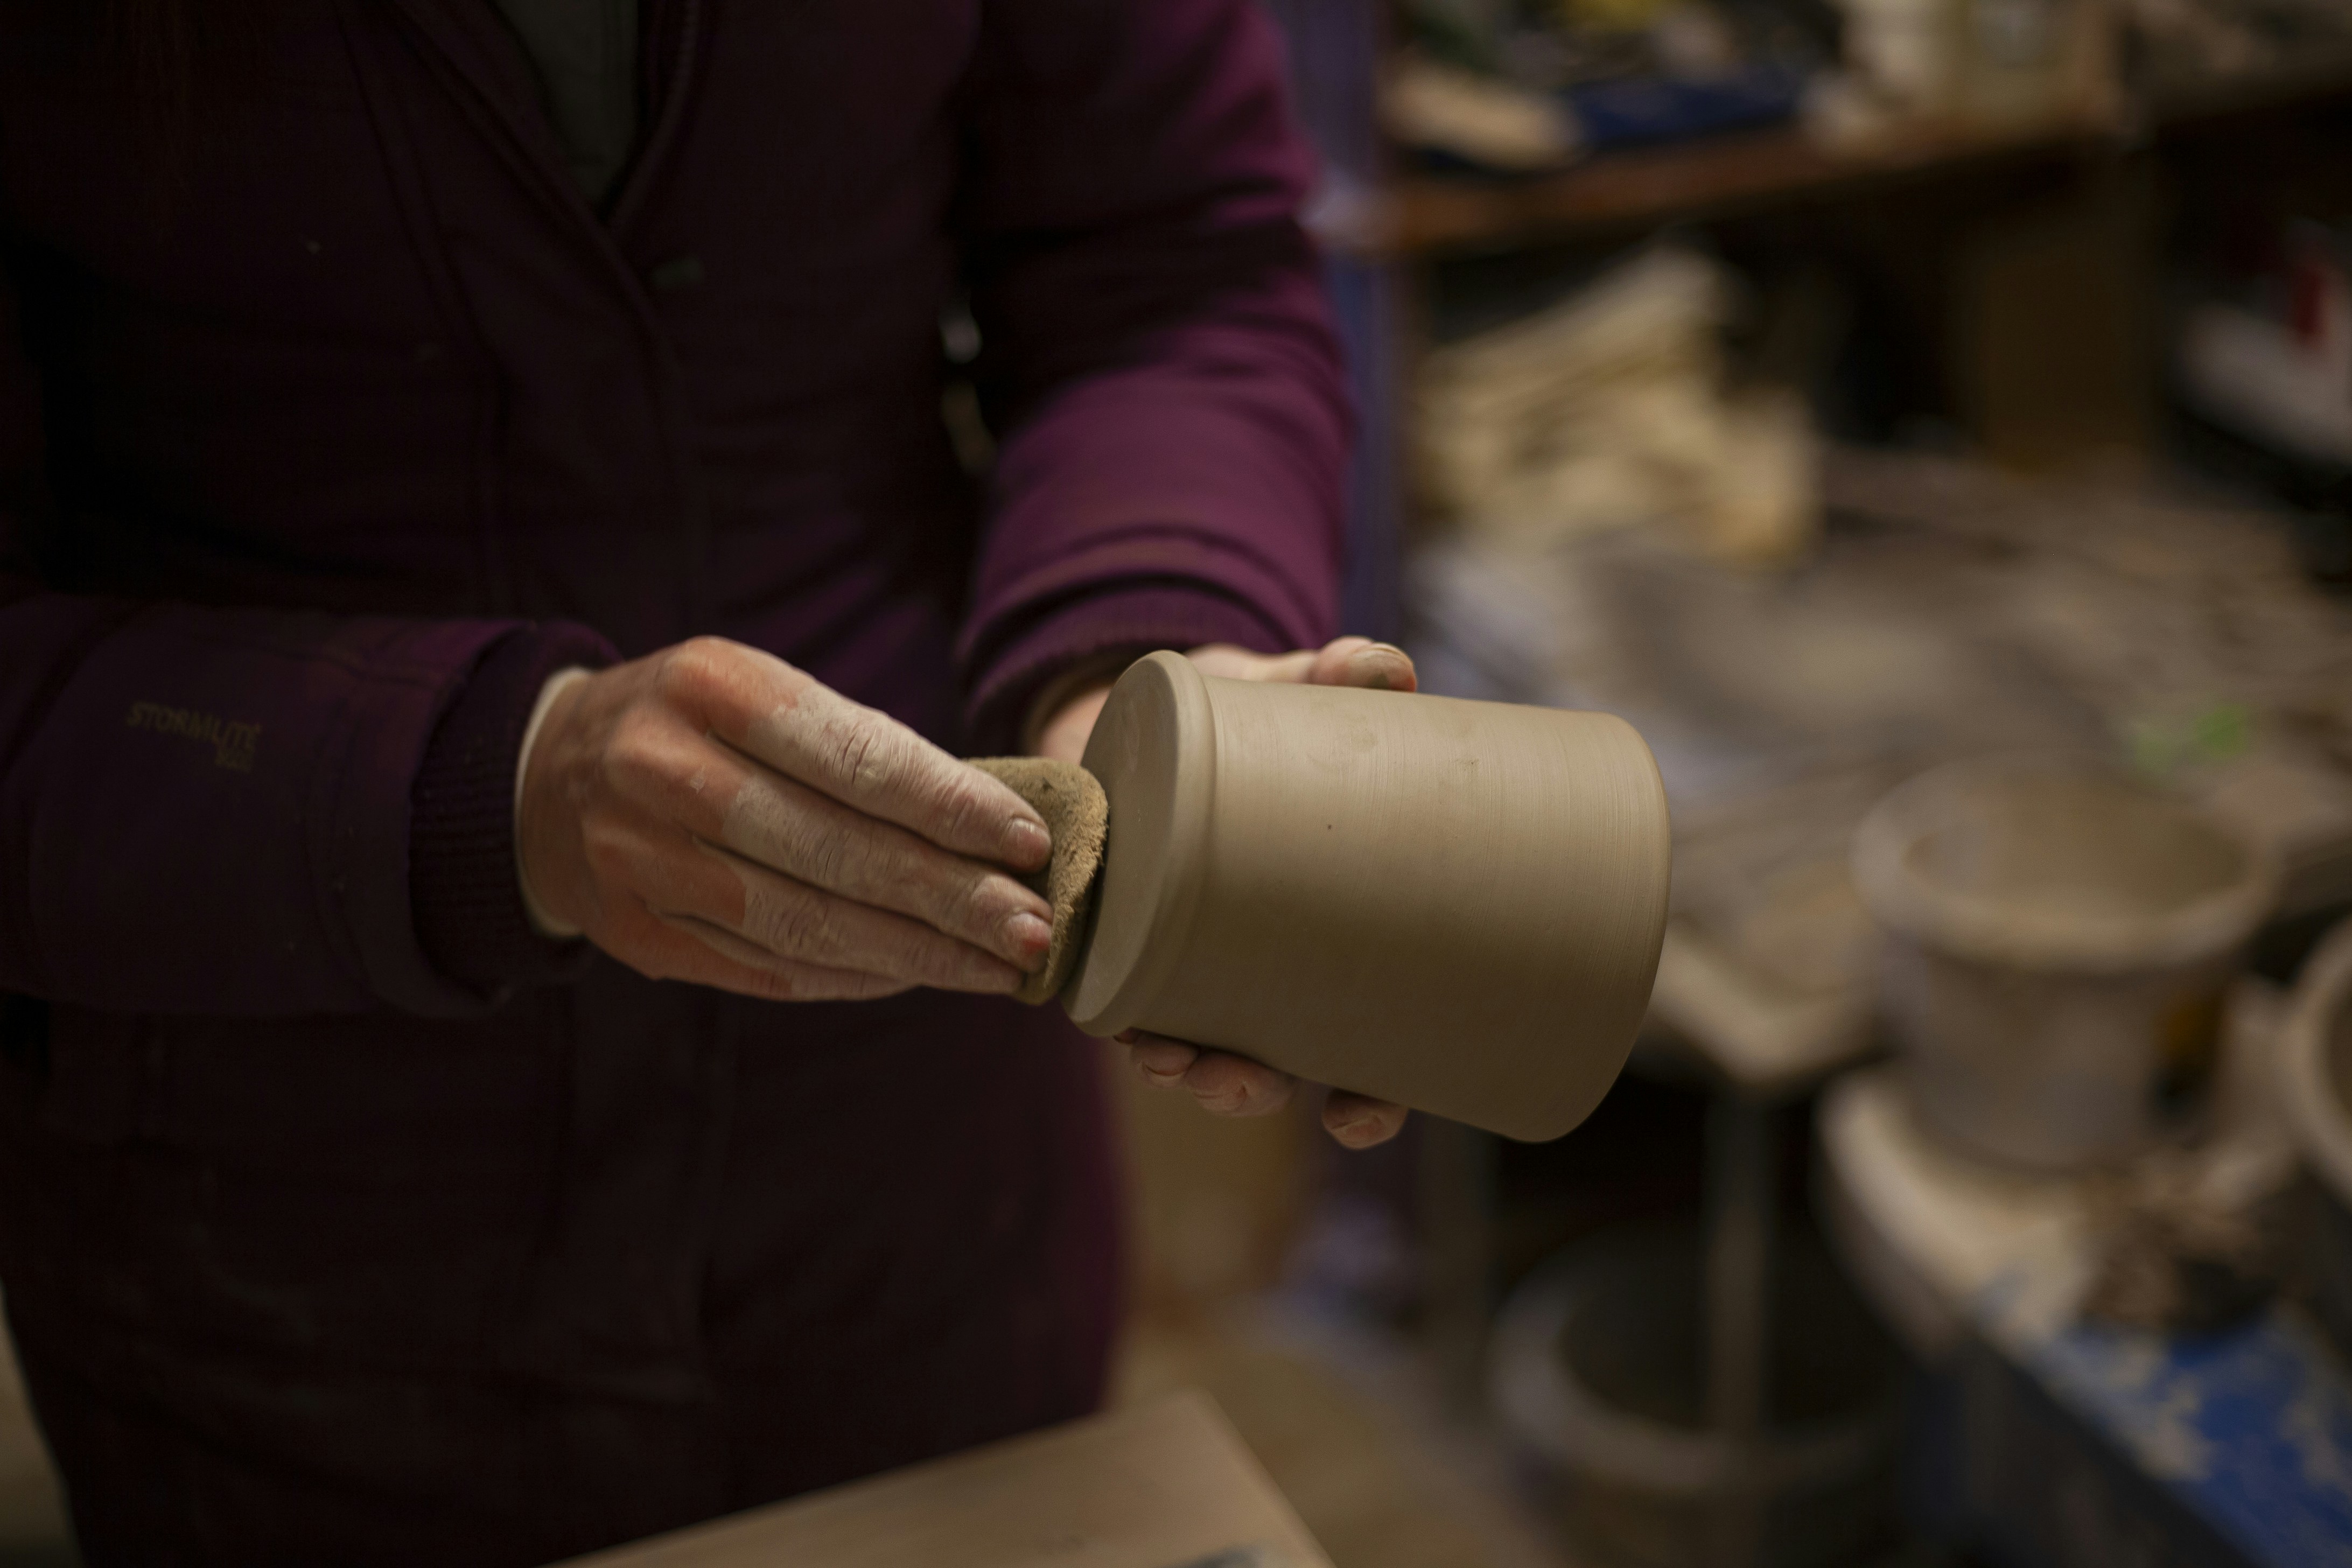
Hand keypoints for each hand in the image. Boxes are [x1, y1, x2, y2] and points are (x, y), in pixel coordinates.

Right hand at [519, 637, 1057, 1001]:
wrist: (544, 774)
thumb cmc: (695, 723)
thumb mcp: (759, 690)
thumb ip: (858, 743)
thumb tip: (992, 820)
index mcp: (713, 687)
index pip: (857, 757)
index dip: (950, 807)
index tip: (1027, 843)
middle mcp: (668, 772)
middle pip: (839, 853)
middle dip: (953, 900)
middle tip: (1036, 930)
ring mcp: (643, 860)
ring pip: (808, 924)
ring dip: (919, 954)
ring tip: (999, 966)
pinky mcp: (638, 933)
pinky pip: (768, 968)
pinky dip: (854, 977)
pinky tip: (917, 975)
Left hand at [1036, 636, 1416, 1148]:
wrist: (1136, 708)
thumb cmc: (1241, 718)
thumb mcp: (1281, 697)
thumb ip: (1326, 679)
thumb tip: (1383, 664)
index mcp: (1318, 944)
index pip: (1358, 1049)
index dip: (1367, 1100)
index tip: (1357, 1116)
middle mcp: (1250, 968)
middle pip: (1265, 1068)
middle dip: (1249, 1089)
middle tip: (1241, 1079)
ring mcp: (1177, 957)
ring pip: (1185, 1045)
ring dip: (1180, 1068)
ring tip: (1170, 1058)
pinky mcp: (1111, 930)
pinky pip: (1113, 993)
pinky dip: (1116, 1014)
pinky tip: (1112, 1021)